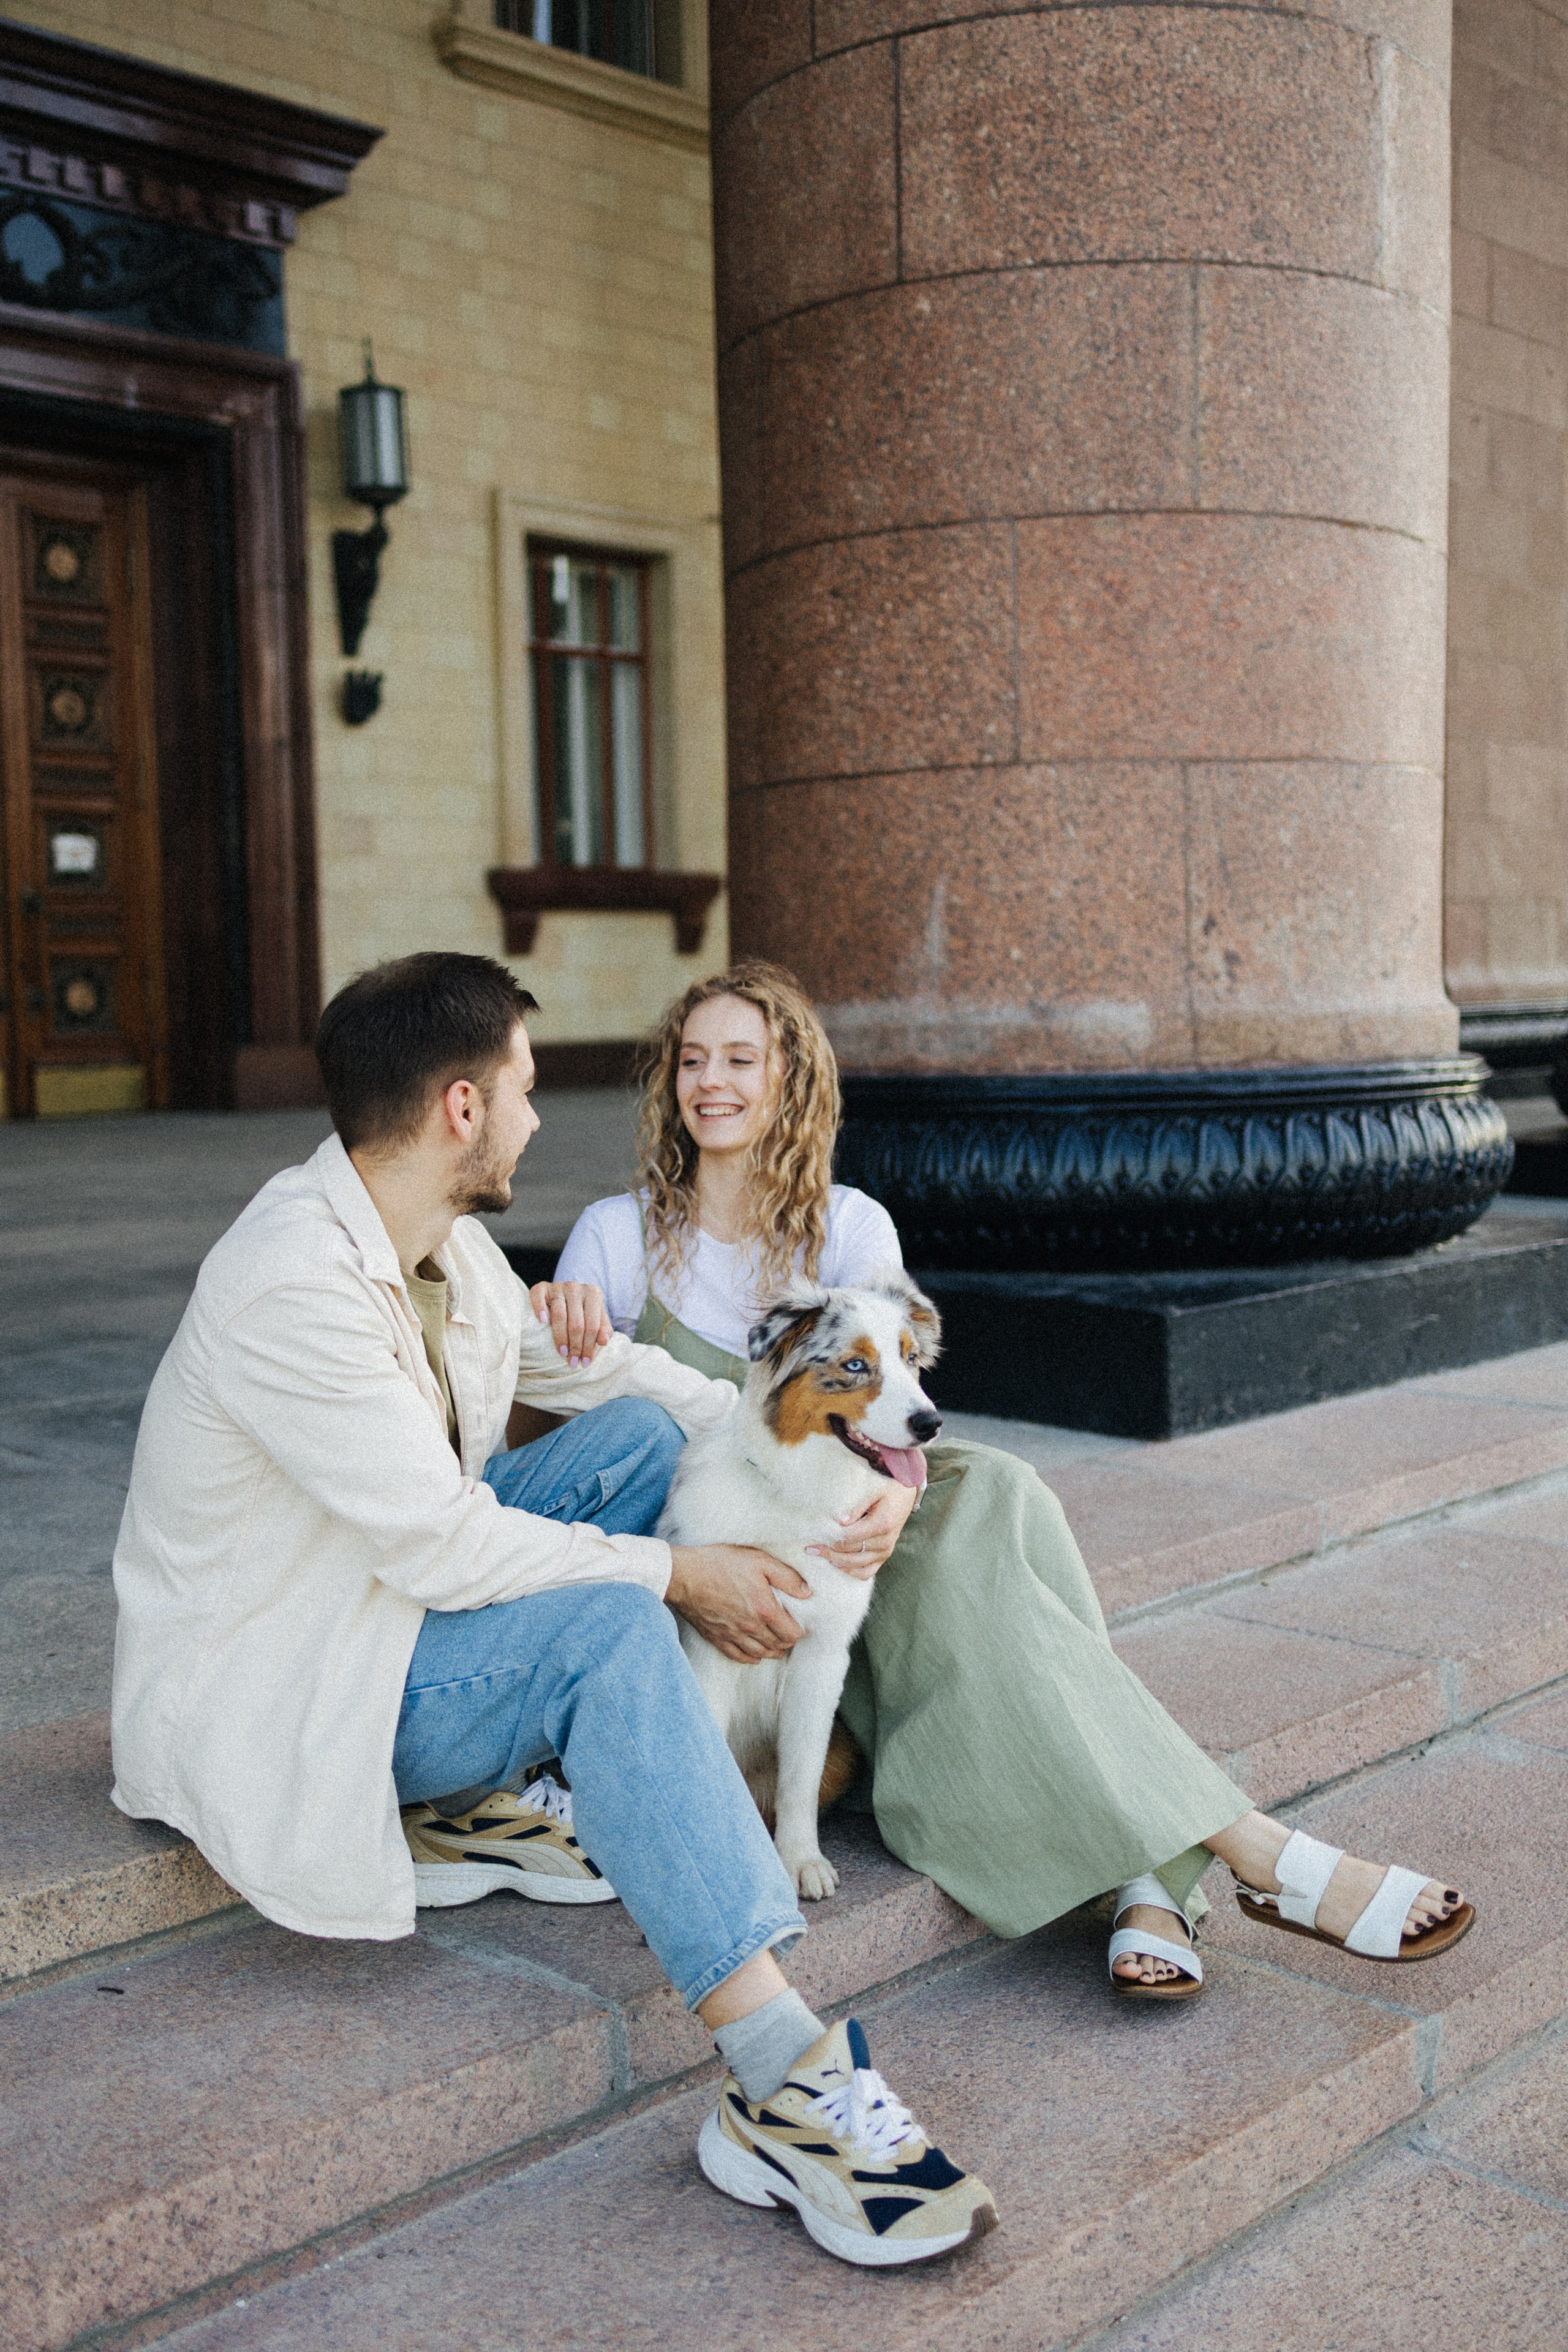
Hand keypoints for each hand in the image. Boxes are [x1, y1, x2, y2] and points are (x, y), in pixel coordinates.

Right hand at [529, 1280, 612, 1368]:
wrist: (563, 1295)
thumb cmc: (582, 1312)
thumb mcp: (596, 1319)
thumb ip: (603, 1329)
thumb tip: (603, 1341)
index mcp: (593, 1293)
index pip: (592, 1324)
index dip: (589, 1346)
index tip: (585, 1362)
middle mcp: (576, 1287)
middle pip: (576, 1323)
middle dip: (576, 1346)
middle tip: (573, 1362)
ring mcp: (558, 1286)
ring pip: (559, 1315)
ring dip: (560, 1338)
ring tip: (562, 1353)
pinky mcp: (541, 1287)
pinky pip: (538, 1297)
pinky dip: (540, 1309)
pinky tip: (542, 1322)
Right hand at [666, 1543, 811, 1662]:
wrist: (683, 1574)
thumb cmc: (720, 1563)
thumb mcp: (759, 1560)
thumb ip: (787, 1577)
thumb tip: (806, 1592)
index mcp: (765, 1609)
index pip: (792, 1633)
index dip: (799, 1630)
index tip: (799, 1623)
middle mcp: (750, 1627)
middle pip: (777, 1645)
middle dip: (787, 1641)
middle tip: (789, 1633)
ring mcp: (732, 1635)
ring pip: (760, 1653)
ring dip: (771, 1651)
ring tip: (777, 1646)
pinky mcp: (716, 1637)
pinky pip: (737, 1656)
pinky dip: (749, 1658)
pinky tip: (754, 1656)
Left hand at [809, 1477, 919, 1580]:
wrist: (906, 1495)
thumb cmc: (888, 1489)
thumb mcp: (874, 1490)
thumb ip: (858, 1506)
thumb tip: (840, 1521)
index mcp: (882, 1523)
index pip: (850, 1538)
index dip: (831, 1541)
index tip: (813, 1541)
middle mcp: (886, 1541)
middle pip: (851, 1553)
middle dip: (829, 1552)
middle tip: (811, 1549)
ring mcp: (886, 1551)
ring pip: (858, 1565)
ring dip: (837, 1562)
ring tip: (821, 1556)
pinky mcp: (885, 1556)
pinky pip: (868, 1571)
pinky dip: (852, 1571)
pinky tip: (839, 1565)